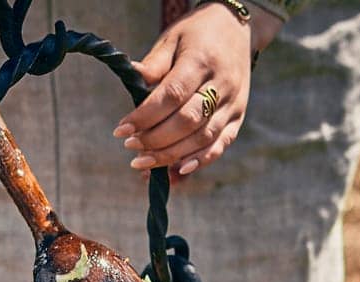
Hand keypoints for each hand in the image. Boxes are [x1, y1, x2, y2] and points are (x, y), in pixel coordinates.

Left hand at [116, 4, 282, 177]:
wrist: (238, 29)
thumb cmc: (196, 34)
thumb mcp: (172, 38)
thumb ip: (155, 63)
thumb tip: (132, 77)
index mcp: (201, 60)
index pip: (172, 95)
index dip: (145, 116)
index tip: (121, 130)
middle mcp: (221, 84)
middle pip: (187, 121)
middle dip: (155, 140)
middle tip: (130, 147)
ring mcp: (233, 103)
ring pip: (203, 138)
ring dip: (172, 156)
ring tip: (143, 163)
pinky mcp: (238, 117)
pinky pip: (221, 145)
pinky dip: (200, 161)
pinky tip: (177, 172)